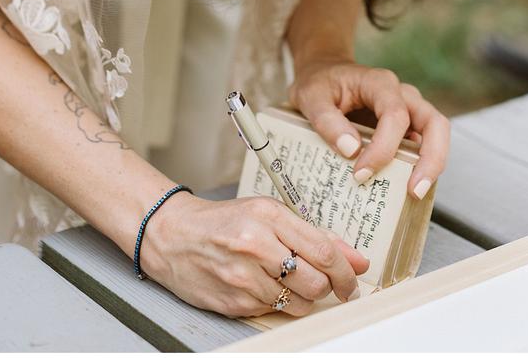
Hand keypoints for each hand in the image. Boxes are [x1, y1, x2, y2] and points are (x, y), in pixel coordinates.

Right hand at [140, 192, 369, 316]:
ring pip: (300, 303)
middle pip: (317, 282)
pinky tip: (259, 286)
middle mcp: (255, 245)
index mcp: (267, 215)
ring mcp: (243, 277)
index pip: (324, 252)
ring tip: (284, 281)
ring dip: (302, 297)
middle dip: (325, 287)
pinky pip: (274, 311)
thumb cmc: (220, 222)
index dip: (346, 272)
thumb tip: (358, 260)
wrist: (169, 234)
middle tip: (318, 281)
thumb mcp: (266, 214)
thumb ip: (313, 236)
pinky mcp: (234, 302)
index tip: (352, 281)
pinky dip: (275, 303)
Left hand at [291, 57, 449, 198]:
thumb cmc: (318, 83)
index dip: (383, 147)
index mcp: (379, 83)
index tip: (361, 172)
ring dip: (431, 164)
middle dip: (431, 159)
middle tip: (414, 190)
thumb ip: (326, 121)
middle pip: (434, 123)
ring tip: (414, 193)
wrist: (323, 73)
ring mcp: (409, 109)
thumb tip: (352, 149)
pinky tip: (403, 185)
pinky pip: (423, 145)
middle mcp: (402, 94)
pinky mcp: (407, 126)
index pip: (395, 115)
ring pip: (436, 134)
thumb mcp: (309, 97)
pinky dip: (419, 165)